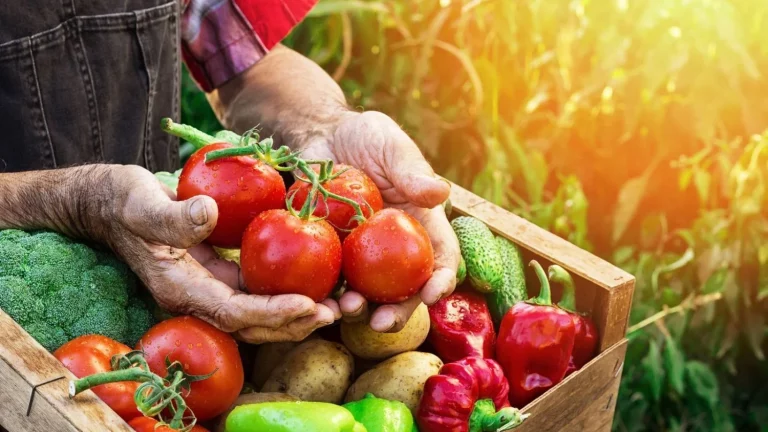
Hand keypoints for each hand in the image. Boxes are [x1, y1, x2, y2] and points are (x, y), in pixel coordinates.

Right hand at [93, 165, 338, 341]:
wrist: (109, 203)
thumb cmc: (122, 200)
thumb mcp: (141, 202)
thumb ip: (171, 216)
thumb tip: (208, 215)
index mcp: (179, 288)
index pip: (233, 313)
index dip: (271, 313)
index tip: (307, 304)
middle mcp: (197, 296)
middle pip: (251, 325)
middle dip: (292, 323)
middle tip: (333, 313)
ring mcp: (208, 288)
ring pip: (257, 313)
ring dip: (295, 313)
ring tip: (334, 305)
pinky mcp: (218, 274)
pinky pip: (256, 290)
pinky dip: (284, 291)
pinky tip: (313, 280)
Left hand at [300, 111, 460, 331]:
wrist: (320, 136)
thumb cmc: (365, 136)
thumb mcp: (390, 145)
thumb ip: (410, 169)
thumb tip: (440, 193)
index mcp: (421, 224)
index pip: (441, 258)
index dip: (441, 280)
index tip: (432, 293)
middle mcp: (396, 248)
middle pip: (406, 289)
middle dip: (399, 312)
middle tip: (382, 322)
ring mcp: (362, 255)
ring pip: (367, 294)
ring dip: (359, 310)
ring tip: (346, 310)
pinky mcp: (331, 255)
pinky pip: (330, 281)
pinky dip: (325, 295)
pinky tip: (316, 300)